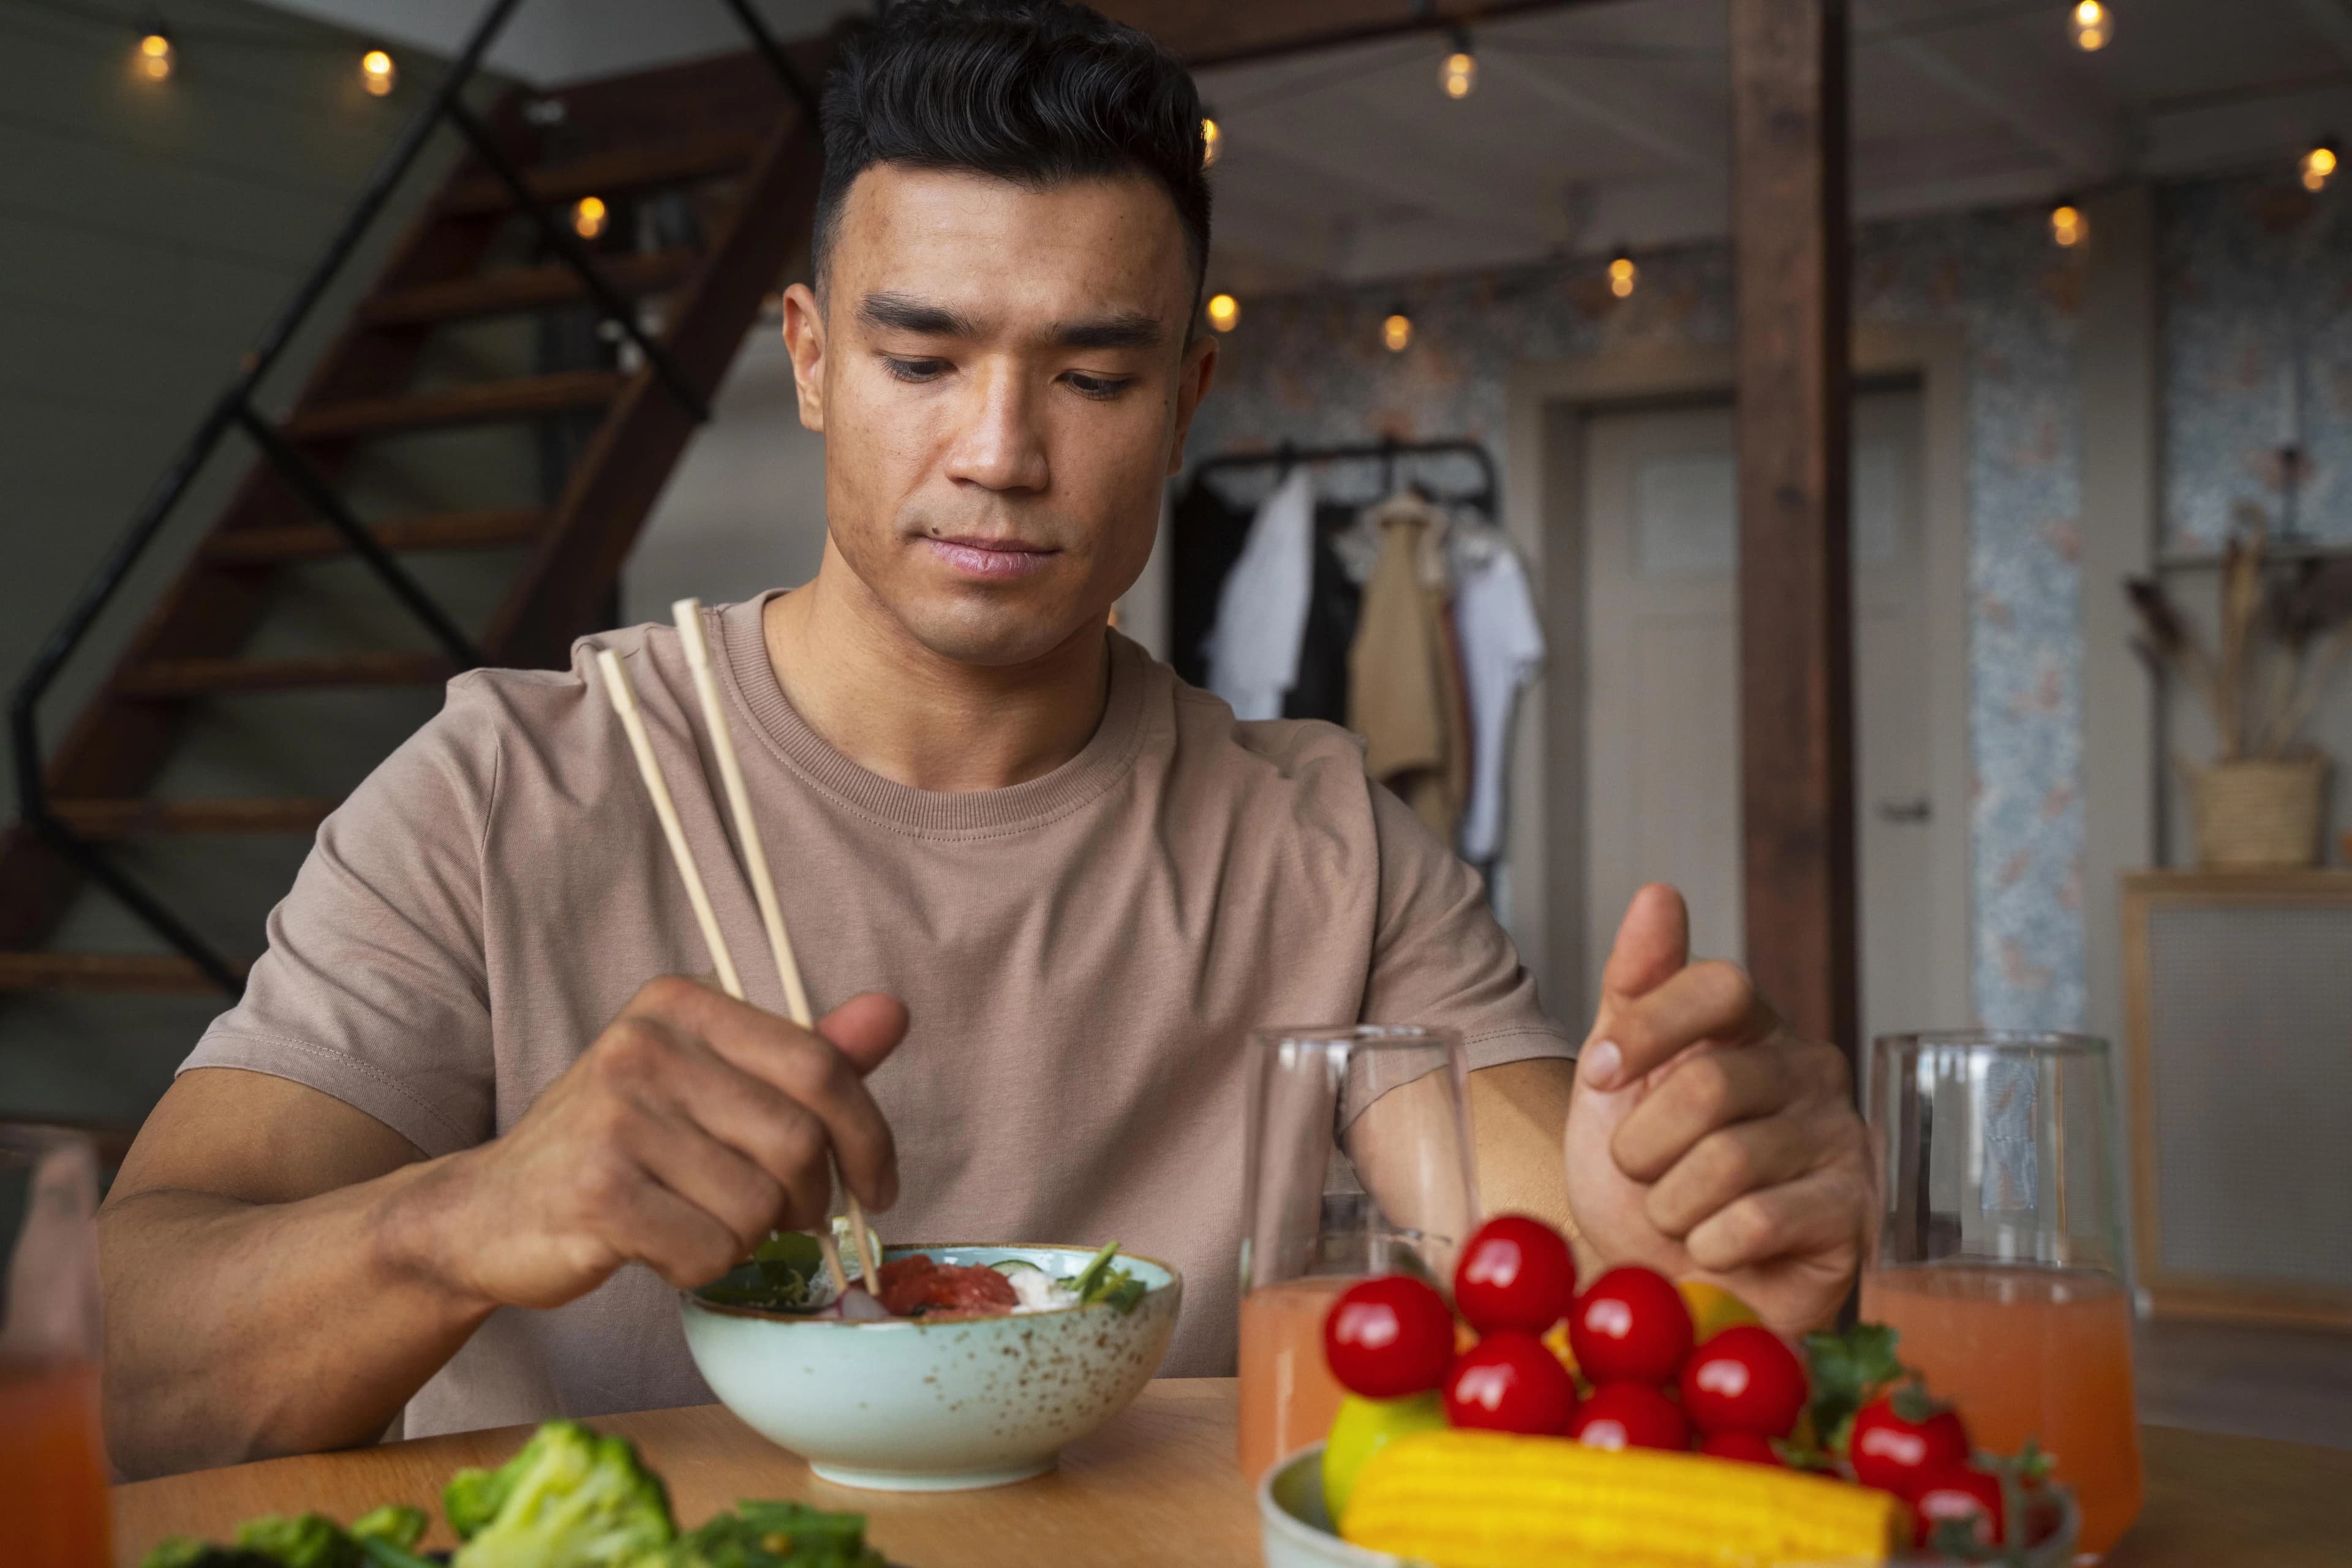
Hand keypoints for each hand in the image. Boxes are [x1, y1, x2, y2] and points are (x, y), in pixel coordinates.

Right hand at [407, 975, 905, 1310]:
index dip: (869, 1136)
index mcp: (681, 1006)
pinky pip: (710, 1250)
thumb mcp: (709, 1084)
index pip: (820, 1065)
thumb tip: (891, 1012)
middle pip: (798, 1141)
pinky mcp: (597, 1193)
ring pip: (758, 1205)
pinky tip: (663, 1248)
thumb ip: (804, 1056)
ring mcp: (616, 1118)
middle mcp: (644, 1046)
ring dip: (748, 1236)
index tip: (879, 1185)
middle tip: (788, 1219)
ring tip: (700, 1221)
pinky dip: (703, 1266)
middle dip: (811, 1199)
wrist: (489, 1211)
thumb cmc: (619, 1146)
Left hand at [1562, 884, 1871, 1334]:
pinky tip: (1714, 1250)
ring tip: (1674, 1217)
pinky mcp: (1853, 1215)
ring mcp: (1840, 1138)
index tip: (1598, 1075)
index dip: (1648, 1028)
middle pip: (1709, 1082)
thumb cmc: (1645, 1179)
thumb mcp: (1616, 1081)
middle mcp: (1807, 1069)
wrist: (1669, 1287)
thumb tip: (1659, 892)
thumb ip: (1635, 988)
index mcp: (1752, 1027)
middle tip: (1639, 1173)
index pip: (1719, 984)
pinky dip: (1709, 1245)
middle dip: (1644, 1143)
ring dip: (1669, 1204)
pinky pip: (1756, 1220)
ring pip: (1727, 1159)